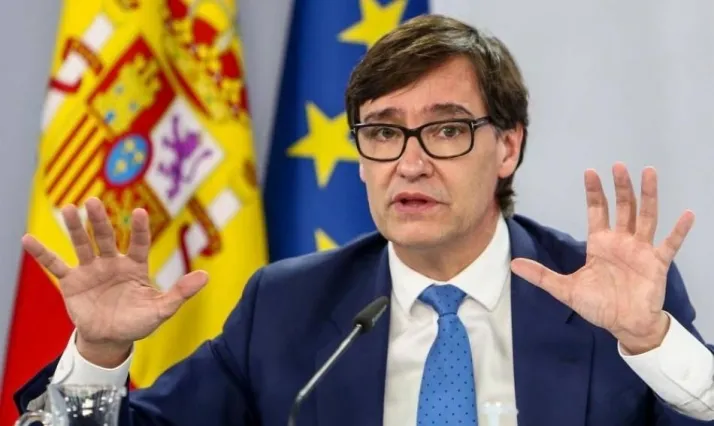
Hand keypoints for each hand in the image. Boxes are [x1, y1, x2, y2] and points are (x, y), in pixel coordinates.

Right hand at [22, 197, 207, 365]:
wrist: (111, 338)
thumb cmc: (138, 321)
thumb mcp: (161, 309)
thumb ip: (181, 293)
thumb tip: (206, 277)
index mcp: (135, 266)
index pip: (139, 243)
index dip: (140, 229)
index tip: (139, 212)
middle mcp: (112, 263)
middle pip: (106, 237)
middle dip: (99, 221)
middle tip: (93, 202)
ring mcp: (91, 270)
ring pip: (82, 245)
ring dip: (75, 228)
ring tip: (68, 209)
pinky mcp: (72, 283)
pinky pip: (56, 266)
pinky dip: (43, 254)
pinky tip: (28, 240)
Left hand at [511, 163, 693, 353]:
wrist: (624, 325)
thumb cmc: (598, 305)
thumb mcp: (565, 289)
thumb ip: (541, 275)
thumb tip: (513, 264)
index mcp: (600, 243)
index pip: (597, 211)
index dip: (594, 192)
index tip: (590, 172)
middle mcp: (621, 241)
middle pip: (622, 207)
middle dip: (620, 187)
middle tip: (618, 165)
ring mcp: (641, 250)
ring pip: (646, 216)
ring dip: (648, 196)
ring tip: (649, 172)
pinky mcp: (657, 263)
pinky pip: (670, 244)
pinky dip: (678, 230)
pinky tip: (686, 214)